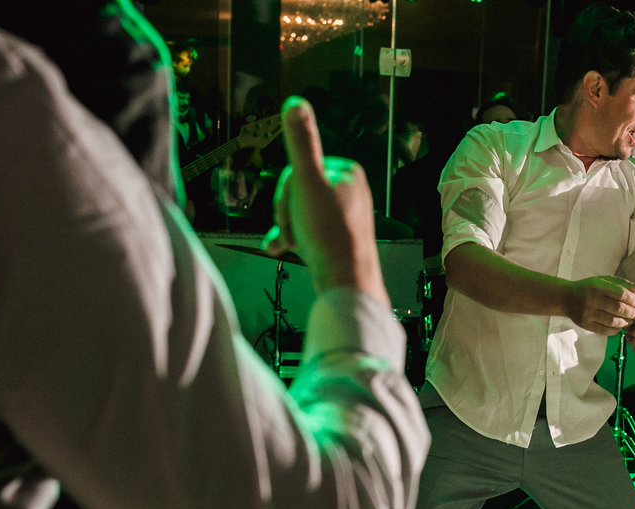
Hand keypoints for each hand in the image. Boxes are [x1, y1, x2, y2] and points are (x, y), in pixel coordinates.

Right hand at [264, 97, 386, 303]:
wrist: (346, 280)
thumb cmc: (328, 233)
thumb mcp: (307, 181)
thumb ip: (300, 142)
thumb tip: (295, 103)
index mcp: (347, 171)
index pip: (298, 169)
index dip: (286, 191)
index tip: (293, 210)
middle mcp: (351, 189)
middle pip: (298, 191)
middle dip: (287, 212)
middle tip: (292, 232)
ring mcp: (346, 214)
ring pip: (300, 212)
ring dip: (287, 227)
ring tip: (293, 245)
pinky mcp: (340, 236)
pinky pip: (309, 230)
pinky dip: (294, 239)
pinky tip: (283, 249)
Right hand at [563, 276, 634, 334]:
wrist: (566, 298)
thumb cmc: (589, 288)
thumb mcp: (603, 281)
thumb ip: (621, 284)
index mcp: (597, 287)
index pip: (620, 294)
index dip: (632, 299)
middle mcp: (592, 300)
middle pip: (618, 309)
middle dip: (632, 313)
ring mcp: (588, 314)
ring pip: (613, 321)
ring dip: (625, 323)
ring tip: (629, 320)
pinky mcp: (585, 324)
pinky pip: (605, 330)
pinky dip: (615, 330)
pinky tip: (619, 326)